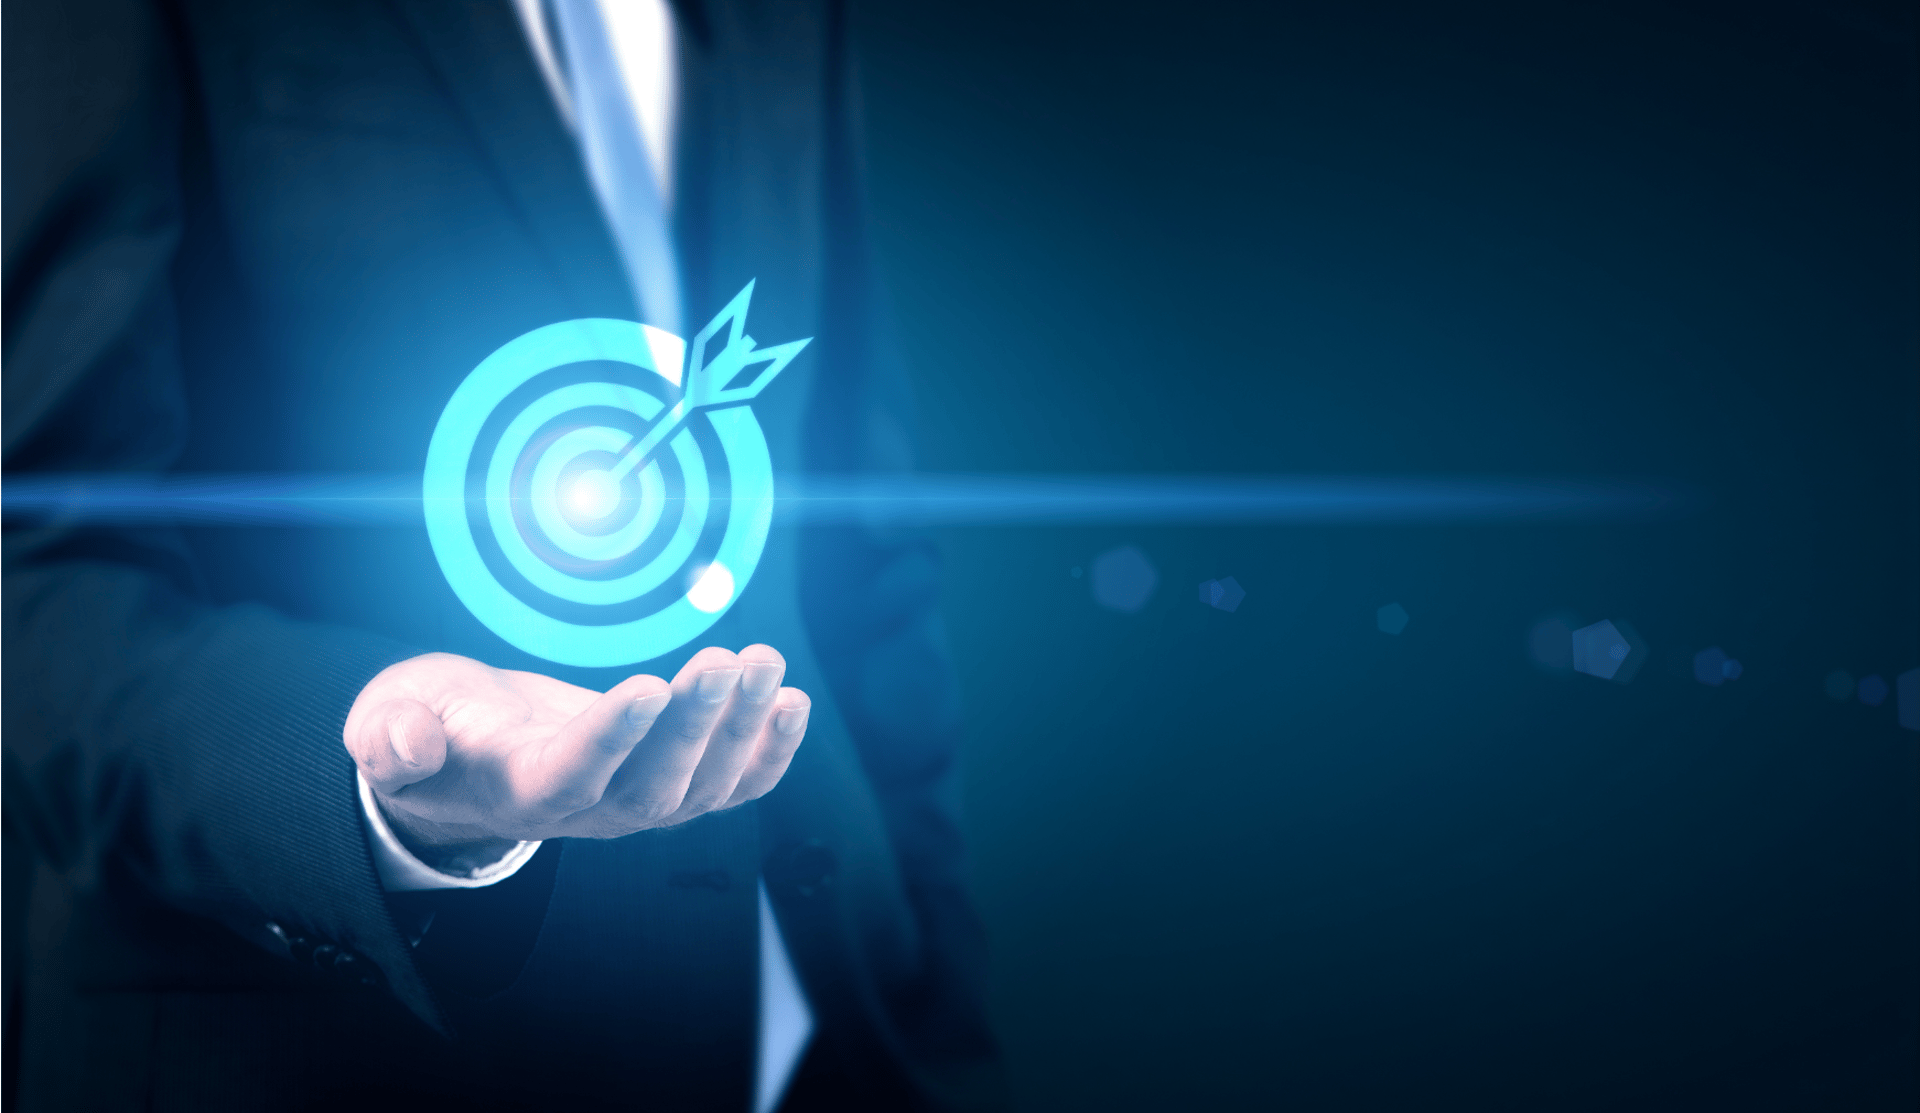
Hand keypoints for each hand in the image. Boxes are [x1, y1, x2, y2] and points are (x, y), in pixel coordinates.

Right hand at [343, 646, 809, 855]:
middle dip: (697, 723)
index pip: (572, 774)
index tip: (650, 685)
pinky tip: (792, 702)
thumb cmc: (432, 725)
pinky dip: (769, 751)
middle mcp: (589, 810)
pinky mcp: (671, 786)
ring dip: (742, 725)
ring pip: (703, 784)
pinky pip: (733, 785)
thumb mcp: (388, 721)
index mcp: (519, 790)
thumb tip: (405, 749)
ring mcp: (637, 804)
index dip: (614, 737)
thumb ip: (390, 738)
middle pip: (654, 783)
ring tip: (764, 661)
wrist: (470, 750)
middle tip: (727, 659)